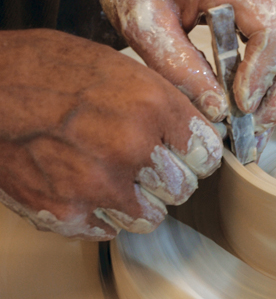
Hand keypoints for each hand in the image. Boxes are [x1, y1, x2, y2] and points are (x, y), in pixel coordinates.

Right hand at [0, 29, 221, 239]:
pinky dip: (104, 214)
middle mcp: (130, 148)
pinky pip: (111, 230)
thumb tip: (201, 129)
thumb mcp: (119, 68)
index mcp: (150, 106)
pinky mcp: (69, 213)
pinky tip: (87, 188)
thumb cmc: (46, 72)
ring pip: (152, 217)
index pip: (206, 154)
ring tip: (115, 177)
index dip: (197, 156)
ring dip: (140, 202)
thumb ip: (165, 103)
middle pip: (183, 189)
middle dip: (168, 178)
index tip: (189, 156)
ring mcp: (99, 186)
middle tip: (145, 165)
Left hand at [97, 0, 275, 133]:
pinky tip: (250, 114)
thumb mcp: (143, 19)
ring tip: (251, 130)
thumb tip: (217, 111)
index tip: (241, 106)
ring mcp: (269, 7)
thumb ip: (176, 63)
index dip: (264, 73)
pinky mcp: (265, 22)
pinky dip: (270, 90)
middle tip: (252, 129)